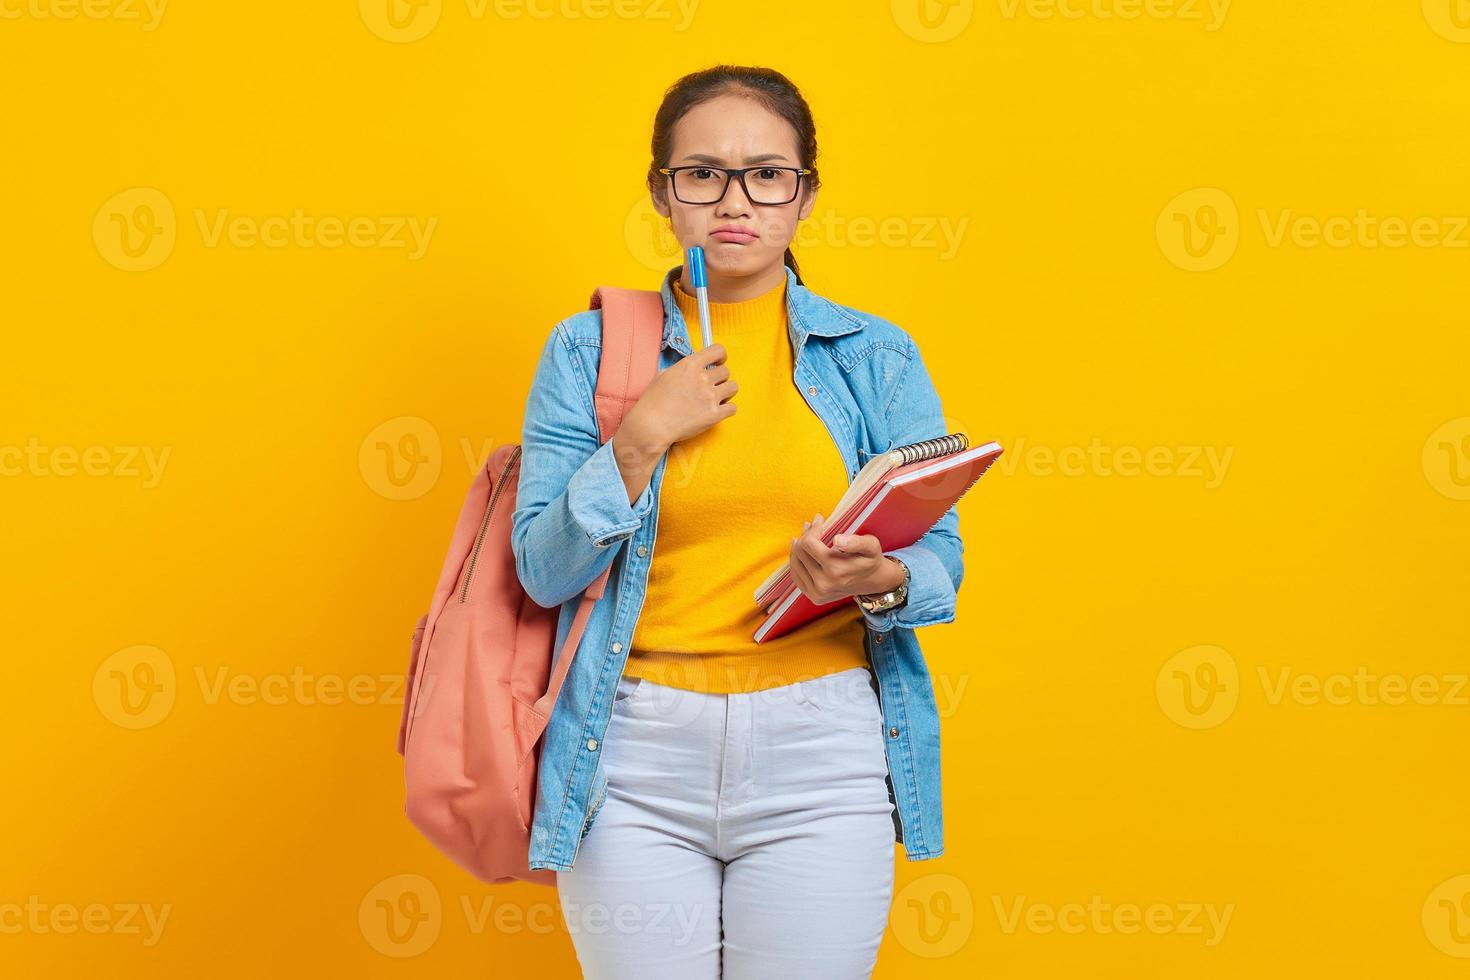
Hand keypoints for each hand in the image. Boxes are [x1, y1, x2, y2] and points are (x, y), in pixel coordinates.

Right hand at [622, 342, 736, 451]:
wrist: (651, 425)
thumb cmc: (653, 402)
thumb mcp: (663, 375)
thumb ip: (682, 369)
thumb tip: (692, 369)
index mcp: (689, 365)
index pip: (717, 351)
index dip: (720, 356)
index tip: (719, 361)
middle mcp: (702, 378)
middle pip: (726, 371)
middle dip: (720, 378)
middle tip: (711, 385)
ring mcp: (710, 397)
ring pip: (733, 387)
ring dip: (726, 392)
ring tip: (716, 397)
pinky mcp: (714, 415)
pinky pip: (732, 407)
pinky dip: (727, 409)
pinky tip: (717, 410)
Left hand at [786, 513, 904, 605]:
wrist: (873, 581)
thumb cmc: (870, 559)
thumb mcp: (870, 546)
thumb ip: (855, 542)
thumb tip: (837, 540)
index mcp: (836, 570)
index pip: (809, 544)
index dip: (812, 529)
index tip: (820, 520)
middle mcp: (824, 584)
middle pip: (800, 552)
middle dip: (805, 536)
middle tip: (812, 526)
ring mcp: (817, 593)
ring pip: (795, 563)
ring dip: (798, 547)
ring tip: (806, 536)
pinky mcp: (814, 597)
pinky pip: (796, 576)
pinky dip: (797, 562)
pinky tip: (801, 552)